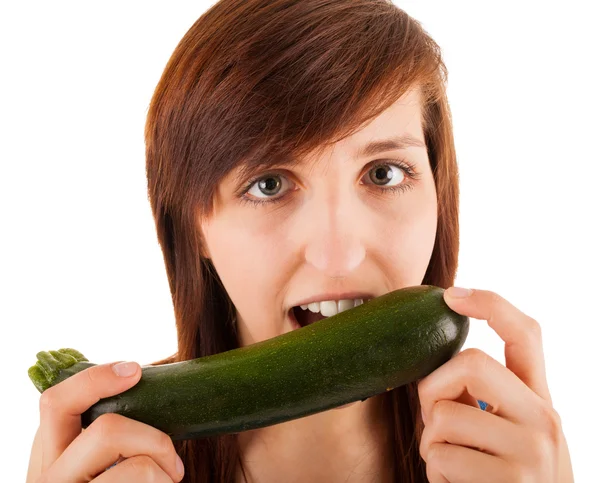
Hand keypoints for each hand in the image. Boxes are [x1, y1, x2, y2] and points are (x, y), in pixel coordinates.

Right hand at [27, 361, 184, 481]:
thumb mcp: (99, 459)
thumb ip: (107, 428)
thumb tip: (140, 377)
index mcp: (50, 453)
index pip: (55, 402)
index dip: (95, 379)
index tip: (135, 370)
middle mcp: (50, 479)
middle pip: (106, 430)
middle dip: (152, 438)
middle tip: (171, 461)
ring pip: (136, 467)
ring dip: (164, 474)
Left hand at [417, 287, 573, 482]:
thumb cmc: (503, 479)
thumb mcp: (507, 434)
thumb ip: (483, 400)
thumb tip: (435, 370)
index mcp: (540, 400)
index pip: (526, 334)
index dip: (490, 304)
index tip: (451, 295)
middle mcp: (544, 419)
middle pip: (471, 362)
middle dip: (434, 388)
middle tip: (435, 420)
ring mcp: (532, 452)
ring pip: (445, 416)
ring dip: (431, 444)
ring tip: (453, 464)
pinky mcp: (513, 482)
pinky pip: (442, 458)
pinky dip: (436, 474)